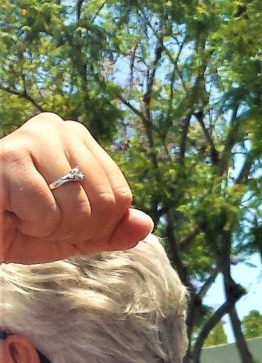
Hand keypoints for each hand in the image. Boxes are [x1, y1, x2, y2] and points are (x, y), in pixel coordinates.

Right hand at [0, 114, 152, 262]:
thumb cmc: (14, 225)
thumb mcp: (71, 235)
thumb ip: (110, 232)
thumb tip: (146, 223)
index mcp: (77, 139)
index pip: (121, 197)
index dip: (96, 226)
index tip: (59, 220)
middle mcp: (57, 127)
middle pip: (106, 203)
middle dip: (73, 228)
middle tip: (37, 219)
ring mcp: (34, 137)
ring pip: (78, 209)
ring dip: (48, 228)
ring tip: (20, 213)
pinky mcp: (11, 155)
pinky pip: (47, 211)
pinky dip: (28, 224)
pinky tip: (7, 210)